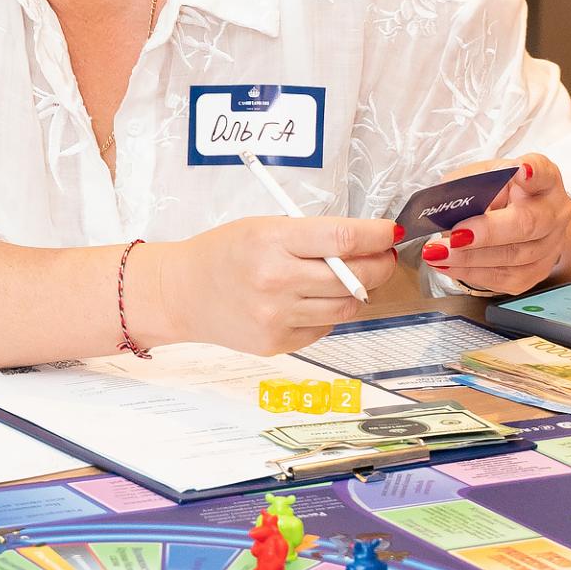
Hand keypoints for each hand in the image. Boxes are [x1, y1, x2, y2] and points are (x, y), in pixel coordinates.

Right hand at [140, 214, 400, 356]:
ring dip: (357, 291)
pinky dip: (328, 313)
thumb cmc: (223, 252)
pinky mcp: (277, 342)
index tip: (389, 232)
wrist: (181, 292)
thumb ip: (310, 236)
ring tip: (347, 278)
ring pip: (346, 307)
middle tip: (382, 257)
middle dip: (379, 265)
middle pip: (354, 277)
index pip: (343, 239)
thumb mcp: (262, 226)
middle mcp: (276, 281)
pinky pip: (325, 328)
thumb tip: (364, 244)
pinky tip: (312, 300)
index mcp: (271, 242)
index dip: (377, 236)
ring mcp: (277, 317)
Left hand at [422, 153, 570, 294]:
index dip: (533, 172)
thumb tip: (445, 202)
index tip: (520, 170)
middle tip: (455, 235)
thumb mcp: (485, 176)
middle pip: (529, 223)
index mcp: (545, 180)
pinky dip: (472, 273)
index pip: (544, 172)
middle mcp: (554, 212)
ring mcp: (551, 245)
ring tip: (438, 253)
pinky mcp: (538, 271)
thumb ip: (469, 182)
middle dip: (489, 231)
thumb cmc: (502, 193)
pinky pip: (506, 278)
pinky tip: (447, 266)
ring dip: (470, 257)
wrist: (522, 219)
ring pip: (514, 257)